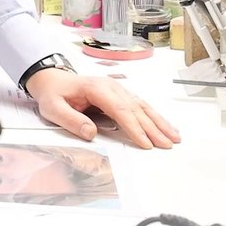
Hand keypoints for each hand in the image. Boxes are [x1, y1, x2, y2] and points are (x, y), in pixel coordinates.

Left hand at [26, 68, 180, 148]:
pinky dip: (154, 117)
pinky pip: (140, 105)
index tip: (145, 143)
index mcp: (96, 88)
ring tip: (174, 137)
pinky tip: (165, 126)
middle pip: (135, 109)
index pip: (119, 110)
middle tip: (166, 145)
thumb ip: (71, 120)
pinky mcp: (119, 94)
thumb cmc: (53, 93)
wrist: (51, 80)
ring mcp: (117, 89)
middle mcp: (110, 87)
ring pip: (142, 106)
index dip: (134, 127)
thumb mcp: (53, 108)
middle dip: (152, 128)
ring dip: (159, 122)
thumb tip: (91, 132)